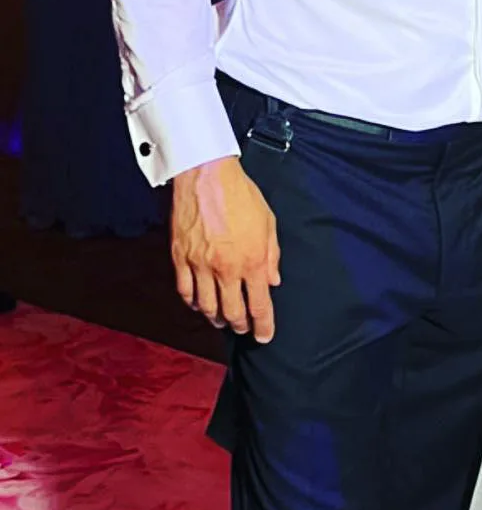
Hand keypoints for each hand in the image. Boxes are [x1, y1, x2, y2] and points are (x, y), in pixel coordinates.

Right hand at [171, 156, 280, 341]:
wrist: (207, 174)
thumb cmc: (240, 194)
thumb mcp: (268, 222)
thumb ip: (272, 255)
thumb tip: (273, 281)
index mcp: (252, 260)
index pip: (259, 305)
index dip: (263, 325)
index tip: (264, 335)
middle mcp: (226, 268)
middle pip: (232, 312)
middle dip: (240, 326)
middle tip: (243, 329)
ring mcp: (200, 265)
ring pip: (206, 306)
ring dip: (216, 318)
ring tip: (221, 321)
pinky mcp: (180, 257)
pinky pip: (185, 290)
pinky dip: (193, 302)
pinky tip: (199, 304)